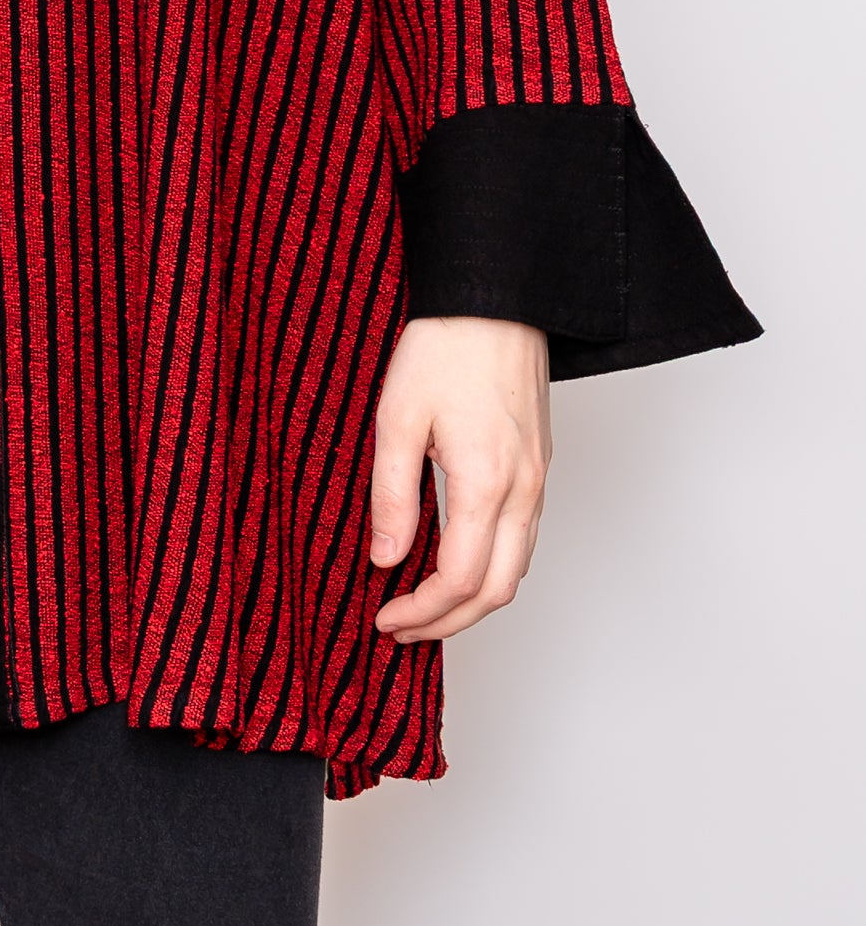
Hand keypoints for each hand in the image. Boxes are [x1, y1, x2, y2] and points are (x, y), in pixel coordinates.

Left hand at [369, 316, 550, 643]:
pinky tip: (457, 559)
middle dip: (450, 622)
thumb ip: (392, 496)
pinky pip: (524, 536)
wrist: (496, 298)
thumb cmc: (445, 347)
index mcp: (488, 483)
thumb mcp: (397, 419)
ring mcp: (539, 478)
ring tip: (423, 603)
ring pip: (518, 568)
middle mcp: (525, 490)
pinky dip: (493, 565)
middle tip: (402, 628)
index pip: (460, 581)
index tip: (385, 618)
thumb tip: (385, 557)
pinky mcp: (539, 464)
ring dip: (474, 598)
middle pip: (499, 591)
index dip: (422, 613)